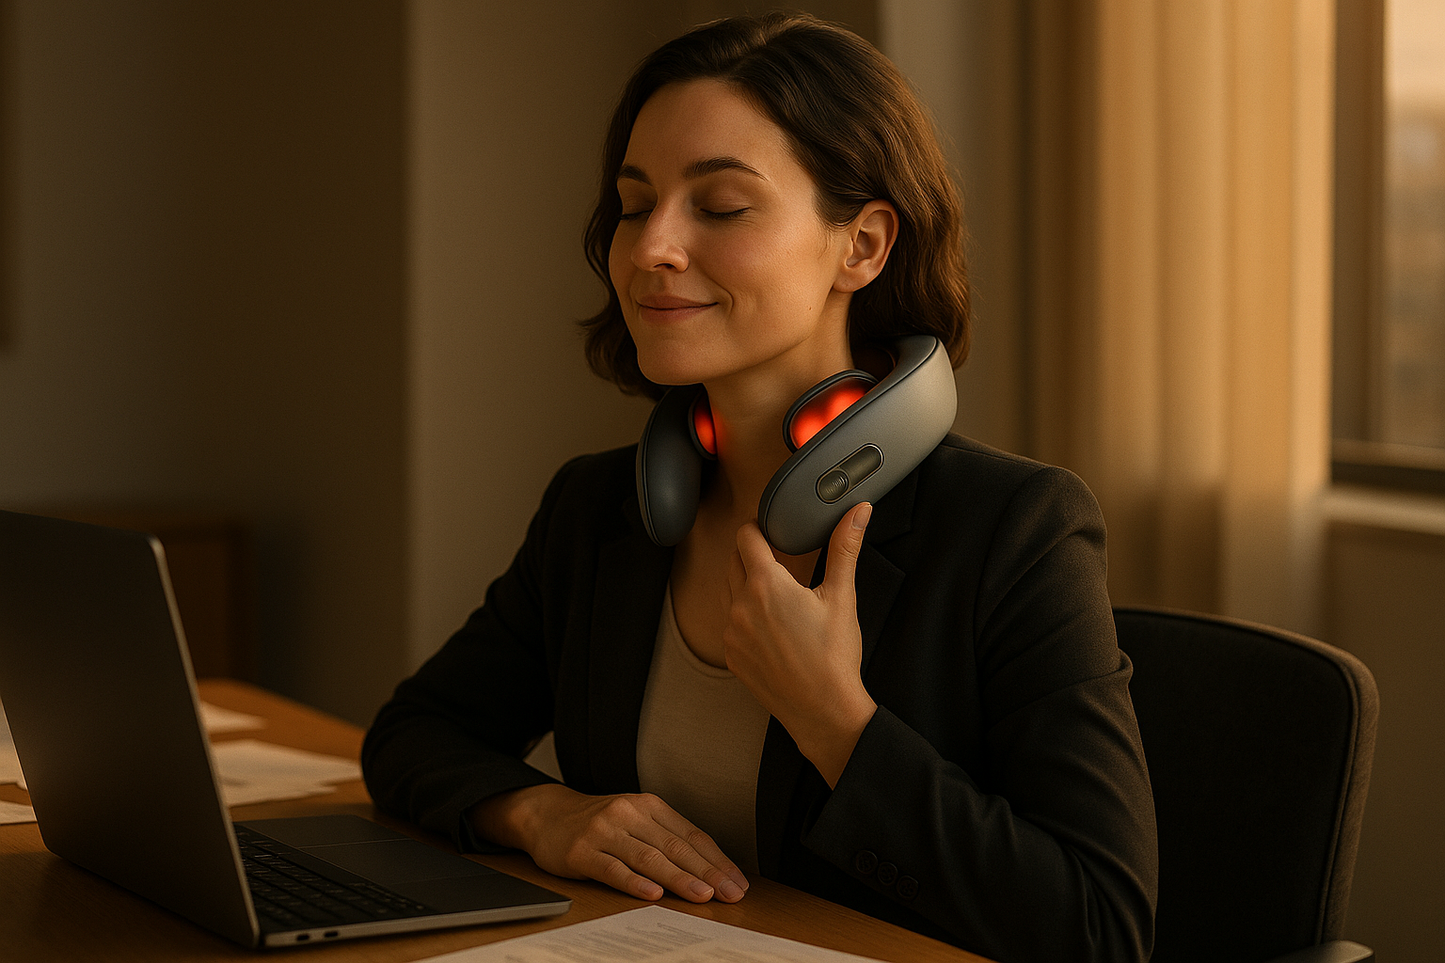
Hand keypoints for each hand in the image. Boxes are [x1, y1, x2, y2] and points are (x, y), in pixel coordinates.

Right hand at [469, 783, 747, 902]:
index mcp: (649, 805)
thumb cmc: (599, 822)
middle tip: (729, 893)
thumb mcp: (635, 820)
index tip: (737, 882)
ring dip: (678, 878)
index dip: (717, 860)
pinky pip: (612, 868)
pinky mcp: (582, 851)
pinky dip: (634, 881)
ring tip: (701, 895)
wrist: (547, 813)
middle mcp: (629, 813)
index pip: (691, 835)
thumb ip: (667, 838)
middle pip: (675, 846)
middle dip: (707, 872)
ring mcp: (604, 830)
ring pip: (648, 857)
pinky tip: (652, 893)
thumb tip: (710, 869)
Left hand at [725, 502, 877, 786]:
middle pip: (733, 561)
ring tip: (778, 594)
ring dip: (746, 585)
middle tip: (779, 560)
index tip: (771, 530)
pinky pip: (730, 623)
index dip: (758, 528)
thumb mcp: (842, 597)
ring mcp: (732, 633)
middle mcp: (740, 606)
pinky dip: (744, 617)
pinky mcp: (731, 656)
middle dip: (753, 555)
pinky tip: (771, 626)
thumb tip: (858, 512)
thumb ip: (845, 548)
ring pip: (729, 592)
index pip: (745, 537)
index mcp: (765, 585)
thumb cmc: (834, 656)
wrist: (823, 710)